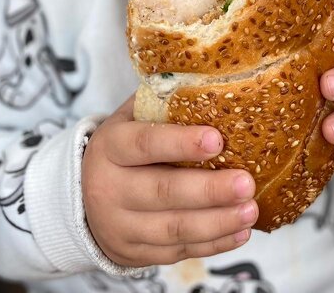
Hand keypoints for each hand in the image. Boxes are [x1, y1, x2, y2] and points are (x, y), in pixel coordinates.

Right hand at [82, 96, 257, 266]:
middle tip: (247, 182)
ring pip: (172, 229)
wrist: (83, 197)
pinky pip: (177, 252)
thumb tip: (210, 79)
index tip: (217, 139)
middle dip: (209, 190)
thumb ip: (162, 104)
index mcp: (110, 146)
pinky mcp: (134, 254)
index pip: (145, 144)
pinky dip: (212, 244)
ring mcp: (120, 226)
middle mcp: (109, 188)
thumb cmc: (124, 147)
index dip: (180, 143)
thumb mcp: (131, 119)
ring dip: (217, 221)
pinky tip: (240, 232)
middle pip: (163, 192)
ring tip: (250, 209)